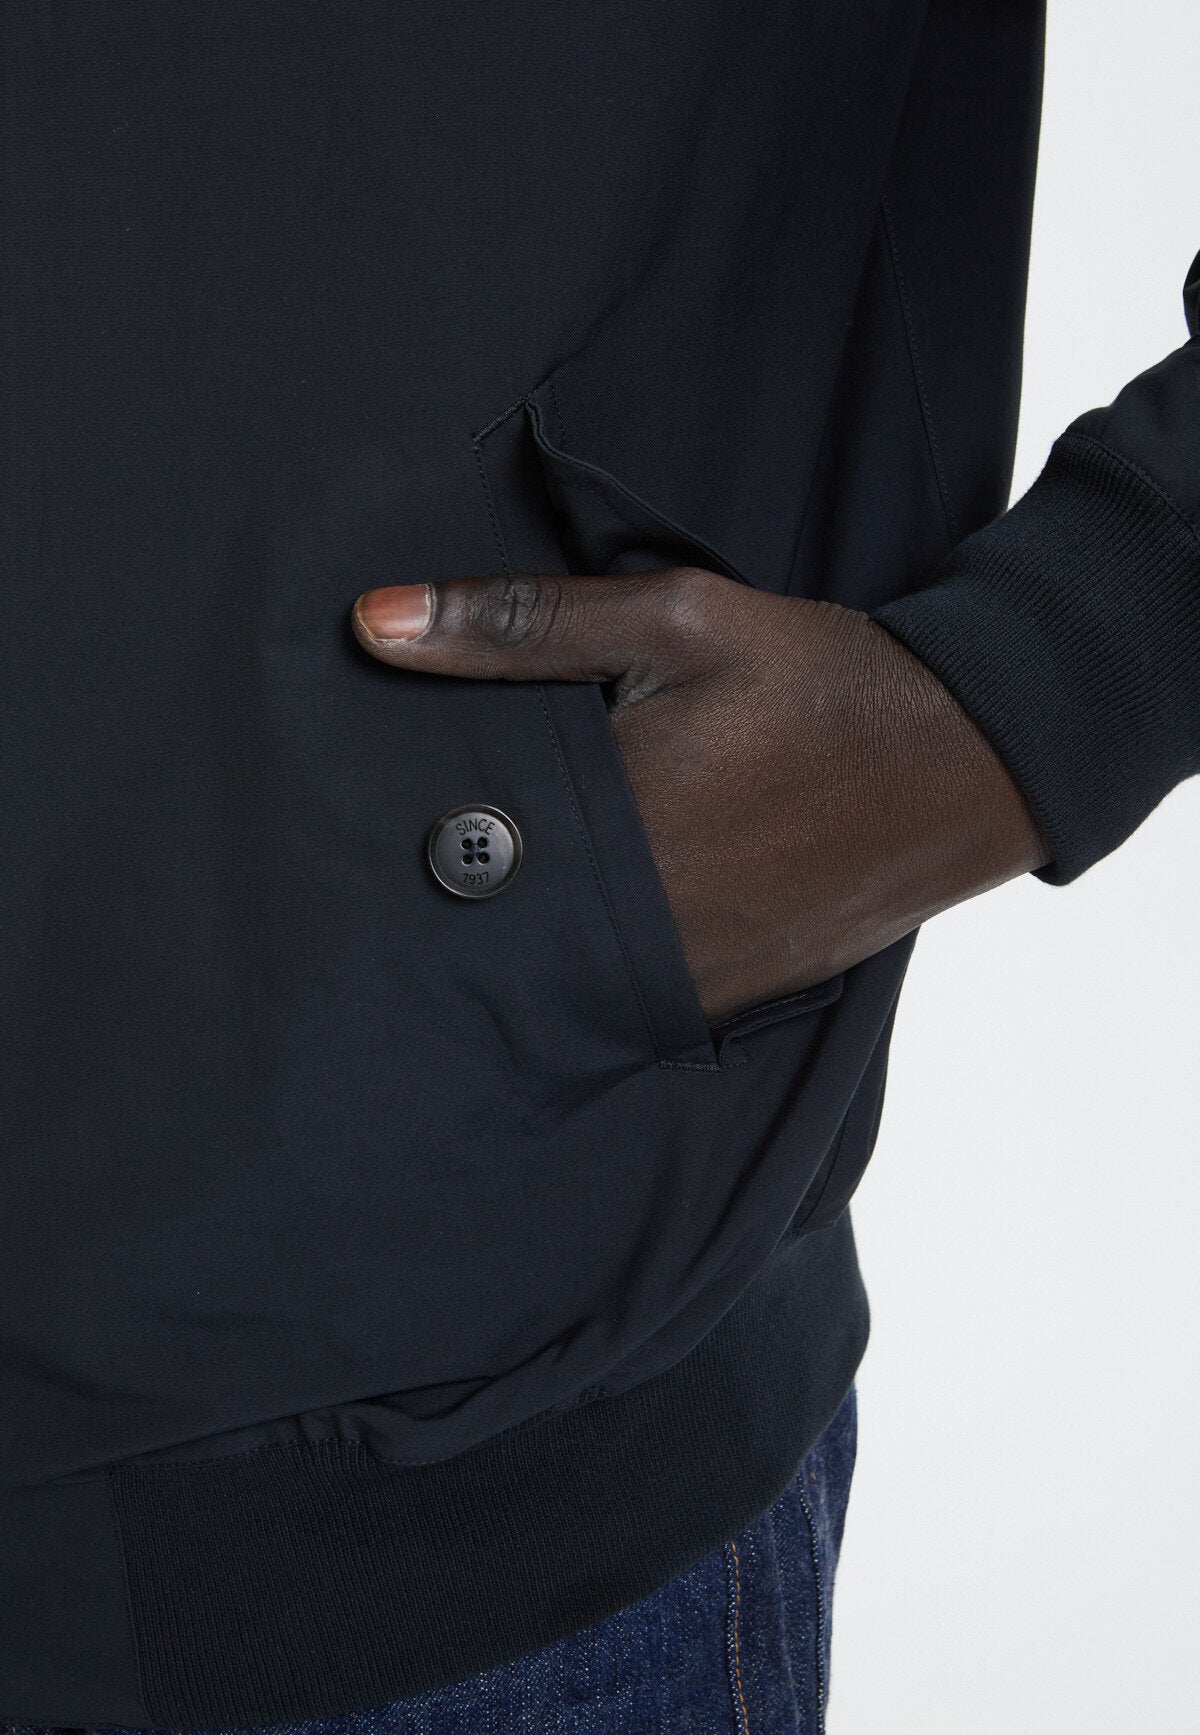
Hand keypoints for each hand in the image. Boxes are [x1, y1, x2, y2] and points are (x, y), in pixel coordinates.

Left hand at [352, 569, 1050, 1024]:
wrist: (968, 758)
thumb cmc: (823, 681)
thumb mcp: (678, 619)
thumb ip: (522, 624)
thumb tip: (375, 621)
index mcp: (612, 828)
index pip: (461, 859)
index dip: (418, 844)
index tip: (371, 830)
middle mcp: (643, 924)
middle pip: (504, 931)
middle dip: (469, 899)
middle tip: (427, 872)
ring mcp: (693, 976)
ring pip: (563, 977)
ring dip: (531, 941)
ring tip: (516, 894)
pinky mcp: (736, 998)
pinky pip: (631, 999)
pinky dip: (600, 968)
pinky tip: (593, 925)